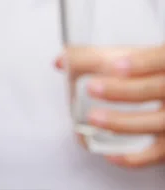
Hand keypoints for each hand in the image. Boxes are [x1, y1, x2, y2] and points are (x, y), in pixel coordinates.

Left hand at [55, 47, 164, 167]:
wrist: (159, 93)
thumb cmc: (142, 74)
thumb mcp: (125, 58)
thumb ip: (94, 56)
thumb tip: (61, 61)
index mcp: (163, 63)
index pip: (158, 58)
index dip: (140, 62)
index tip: (115, 66)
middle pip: (153, 89)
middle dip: (121, 90)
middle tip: (91, 88)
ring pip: (156, 122)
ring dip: (122, 122)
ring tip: (93, 117)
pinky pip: (157, 154)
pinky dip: (134, 157)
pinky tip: (110, 154)